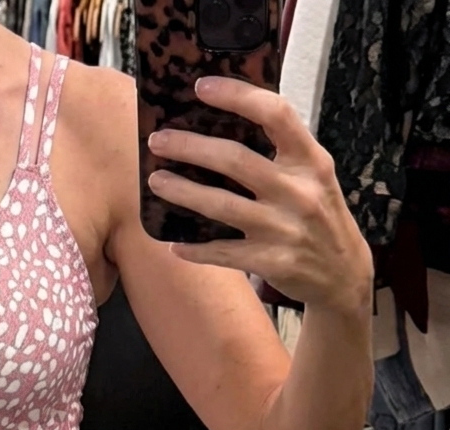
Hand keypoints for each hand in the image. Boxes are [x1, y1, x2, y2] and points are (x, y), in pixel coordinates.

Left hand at [145, 76, 373, 316]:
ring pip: (221, 206)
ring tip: (156, 182)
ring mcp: (284, 228)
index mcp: (311, 160)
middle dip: (190, 147)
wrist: (343, 273)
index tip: (201, 86)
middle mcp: (298, 191)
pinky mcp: (271, 261)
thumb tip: (224, 124)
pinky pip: (222, 252)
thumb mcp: (314, 177)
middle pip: (235, 160)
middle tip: (158, 141)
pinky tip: (173, 244)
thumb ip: (281, 154)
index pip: (276, 114)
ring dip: (182, 192)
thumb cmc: (318, 216)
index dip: (238, 96)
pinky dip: (194, 249)